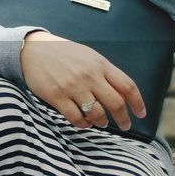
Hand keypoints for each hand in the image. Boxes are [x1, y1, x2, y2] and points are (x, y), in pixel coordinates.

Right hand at [20, 31, 146, 130]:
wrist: (32, 50)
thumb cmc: (63, 53)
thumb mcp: (89, 57)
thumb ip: (105, 73)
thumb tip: (122, 94)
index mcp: (100, 64)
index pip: (127, 86)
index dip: (138, 102)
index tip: (141, 113)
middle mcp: (89, 76)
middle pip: (116, 103)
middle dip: (123, 118)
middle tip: (125, 125)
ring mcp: (73, 87)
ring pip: (97, 113)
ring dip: (102, 122)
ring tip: (101, 123)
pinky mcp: (57, 97)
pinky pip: (76, 118)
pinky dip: (83, 124)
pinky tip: (85, 122)